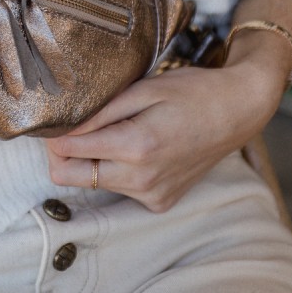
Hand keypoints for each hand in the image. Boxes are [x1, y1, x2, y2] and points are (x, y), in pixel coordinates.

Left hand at [45, 55, 284, 212]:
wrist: (239, 111)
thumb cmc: (191, 92)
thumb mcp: (142, 90)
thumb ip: (99, 113)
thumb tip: (61, 129)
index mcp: (135, 147)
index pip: (67, 152)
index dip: (52, 135)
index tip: (52, 119)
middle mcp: (142, 180)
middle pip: (70, 177)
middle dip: (60, 153)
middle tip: (68, 128)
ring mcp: (153, 196)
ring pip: (94, 184)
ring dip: (89, 161)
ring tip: (108, 131)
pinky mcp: (161, 202)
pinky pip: (121, 189)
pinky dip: (116, 171)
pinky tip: (134, 147)